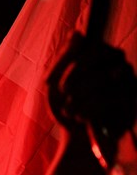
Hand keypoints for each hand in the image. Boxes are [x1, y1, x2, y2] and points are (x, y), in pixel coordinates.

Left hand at [47, 34, 136, 163]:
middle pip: (96, 54)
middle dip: (72, 76)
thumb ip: (63, 59)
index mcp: (99, 56)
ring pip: (104, 75)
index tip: (47, 82)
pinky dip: (91, 108)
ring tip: (70, 110)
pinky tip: (82, 118)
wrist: (79, 140)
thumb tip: (77, 34)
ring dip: (79, 96)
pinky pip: (114, 95)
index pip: (85, 43)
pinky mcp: (134, 99)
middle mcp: (117, 63)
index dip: (64, 61)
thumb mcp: (54, 85)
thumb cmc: (66, 108)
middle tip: (62, 94)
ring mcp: (129, 79)